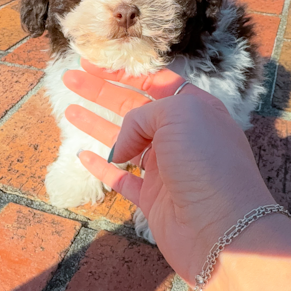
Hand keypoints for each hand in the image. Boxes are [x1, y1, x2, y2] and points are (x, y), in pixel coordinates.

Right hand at [63, 60, 276, 281]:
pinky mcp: (154, 200)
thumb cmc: (207, 164)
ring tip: (67, 110)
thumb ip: (142, 116)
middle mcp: (181, 136)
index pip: (154, 81)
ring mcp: (166, 169)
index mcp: (193, 110)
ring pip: (124, 142)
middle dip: (101, 91)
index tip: (93, 62)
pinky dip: (102, 167)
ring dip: (95, 124)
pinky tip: (83, 155)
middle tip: (69, 77)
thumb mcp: (178, 116)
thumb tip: (121, 146)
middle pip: (133, 107)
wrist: (222, 229)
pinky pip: (121, 179)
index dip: (123, 71)